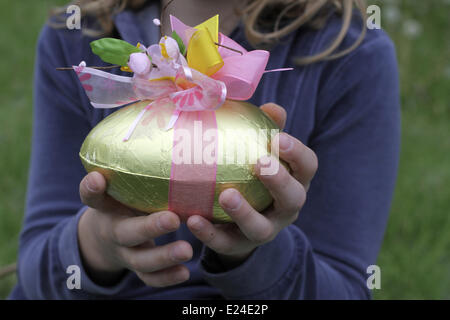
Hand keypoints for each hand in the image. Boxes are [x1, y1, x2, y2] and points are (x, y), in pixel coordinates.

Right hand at [78, 172, 192, 286]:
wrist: (107, 239)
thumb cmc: (124, 201)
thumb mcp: (123, 184)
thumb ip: (136, 163)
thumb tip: (166, 115)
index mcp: (107, 207)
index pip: (92, 197)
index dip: (92, 188)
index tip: (99, 177)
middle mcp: (113, 230)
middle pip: (125, 232)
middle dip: (149, 226)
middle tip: (173, 219)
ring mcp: (124, 252)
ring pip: (140, 260)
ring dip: (163, 256)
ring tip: (187, 250)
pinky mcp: (136, 268)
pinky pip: (148, 278)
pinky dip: (166, 278)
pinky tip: (185, 272)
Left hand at [186, 103, 317, 267]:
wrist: (240, 222)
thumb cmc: (252, 175)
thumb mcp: (261, 152)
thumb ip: (264, 130)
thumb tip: (271, 107)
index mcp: (295, 181)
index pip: (307, 166)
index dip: (297, 153)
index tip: (279, 138)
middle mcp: (286, 209)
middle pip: (293, 199)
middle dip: (279, 181)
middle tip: (260, 163)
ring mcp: (265, 230)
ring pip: (261, 228)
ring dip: (244, 212)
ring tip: (226, 195)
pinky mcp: (239, 246)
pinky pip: (226, 243)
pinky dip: (210, 233)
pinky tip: (192, 219)